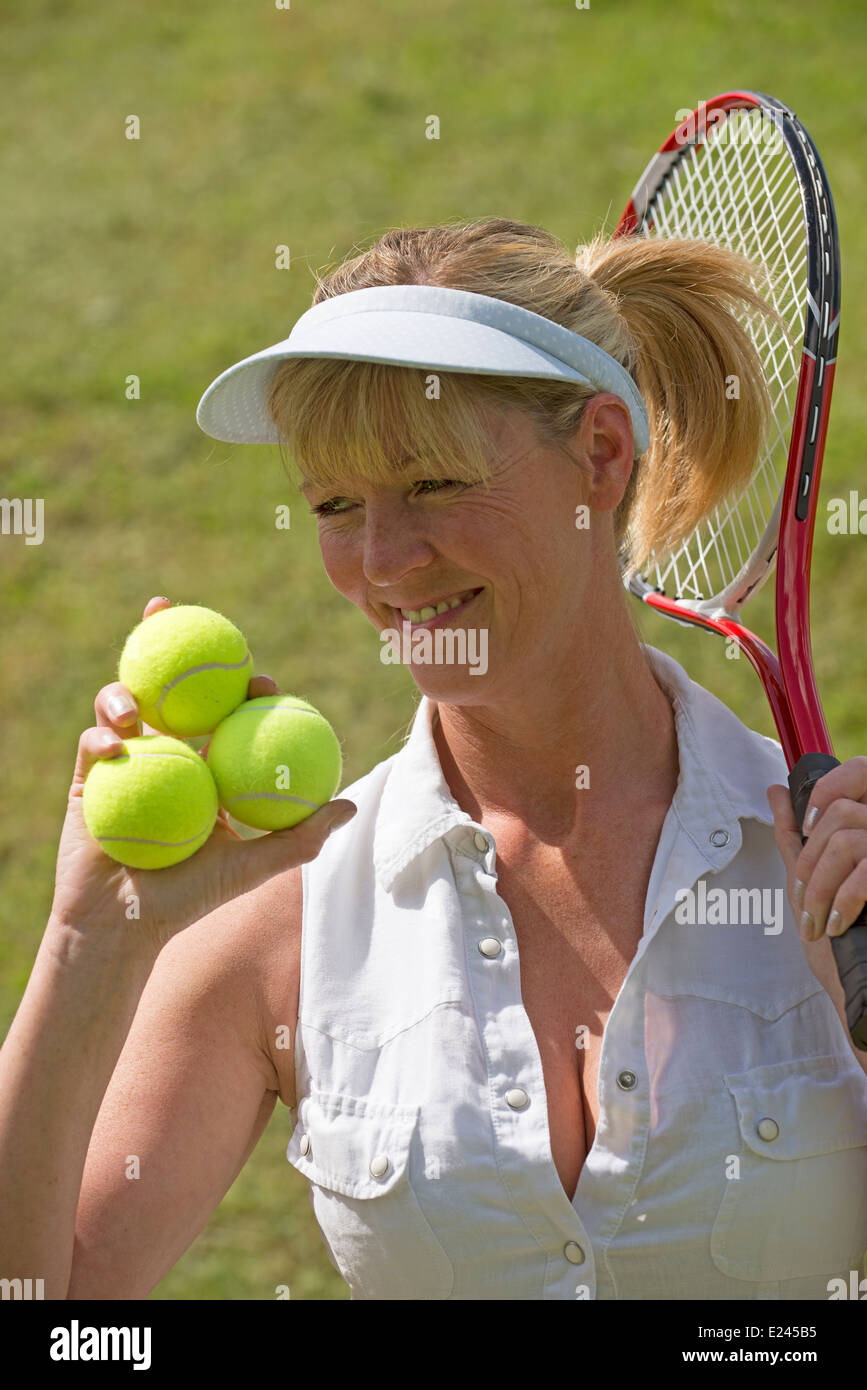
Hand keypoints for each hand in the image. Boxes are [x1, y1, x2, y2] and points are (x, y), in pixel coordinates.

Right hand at [50, 596, 356, 955]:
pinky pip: (92, 744)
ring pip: (124, 707)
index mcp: (208, 769)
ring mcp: (127, 762)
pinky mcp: (87, 777)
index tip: (262, 679)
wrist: (121, 926)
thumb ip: (299, 838)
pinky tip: (114, 746)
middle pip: (174, 693)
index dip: (246, 690)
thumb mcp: (250, 867)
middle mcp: (169, 757)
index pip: (229, 716)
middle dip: (175, 648)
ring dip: (125, 693)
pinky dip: (100, 738)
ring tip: (134, 709)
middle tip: (183, 624)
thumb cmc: (189, 899)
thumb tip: (350, 805)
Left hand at [767, 756, 866, 941]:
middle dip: (811, 860)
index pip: (861, 770)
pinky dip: (841, 901)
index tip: (808, 829)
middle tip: (807, 899)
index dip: (828, 791)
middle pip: (842, 812)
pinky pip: (865, 871)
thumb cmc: (843, 941)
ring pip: (846, 841)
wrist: (866, 988)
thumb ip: (796, 835)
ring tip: (818, 920)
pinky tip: (837, 925)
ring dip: (820, 886)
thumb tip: (776, 791)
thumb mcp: (811, 881)